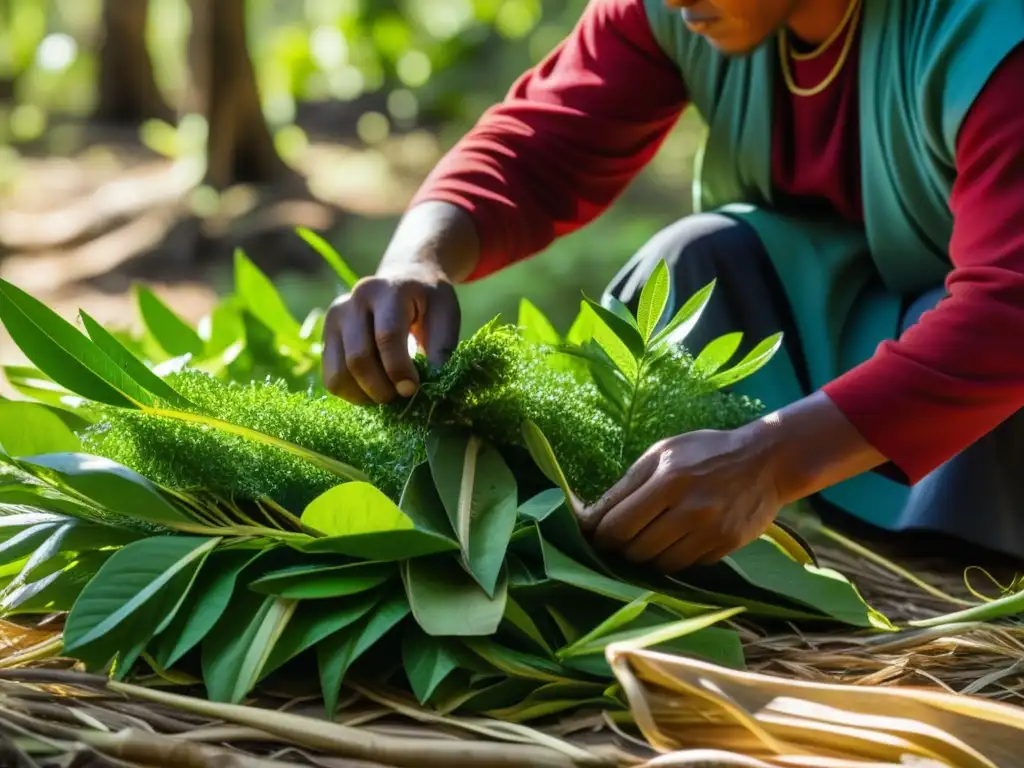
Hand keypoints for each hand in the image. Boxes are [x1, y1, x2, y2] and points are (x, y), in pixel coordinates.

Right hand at [321, 263, 460, 404]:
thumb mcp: (446, 315)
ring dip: (365, 395)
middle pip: (358, 358)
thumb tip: (432, 386)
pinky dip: (353, 394)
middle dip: (382, 388)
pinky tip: (374, 389)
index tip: (413, 389)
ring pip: (339, 373)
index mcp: (387, 291)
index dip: (399, 369)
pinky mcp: (326, 338)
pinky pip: (331, 379)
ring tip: (389, 393)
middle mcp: (353, 302)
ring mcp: (334, 320)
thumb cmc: (427, 301)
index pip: (387, 336)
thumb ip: (441, 347)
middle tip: (403, 395)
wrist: (402, 280)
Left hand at [577, 391, 888, 572]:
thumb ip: (626, 485)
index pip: (616, 525)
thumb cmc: (705, 452)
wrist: (766, 461)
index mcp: (668, 480)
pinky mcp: (725, 547)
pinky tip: (677, 538)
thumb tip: (590, 516)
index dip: (597, 534)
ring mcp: (710, 532)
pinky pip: (685, 566)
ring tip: (649, 536)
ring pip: (657, 563)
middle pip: (634, 549)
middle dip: (620, 545)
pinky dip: (674, 557)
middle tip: (621, 534)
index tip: (592, 532)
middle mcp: (689, 510)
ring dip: (646, 554)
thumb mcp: (662, 453)